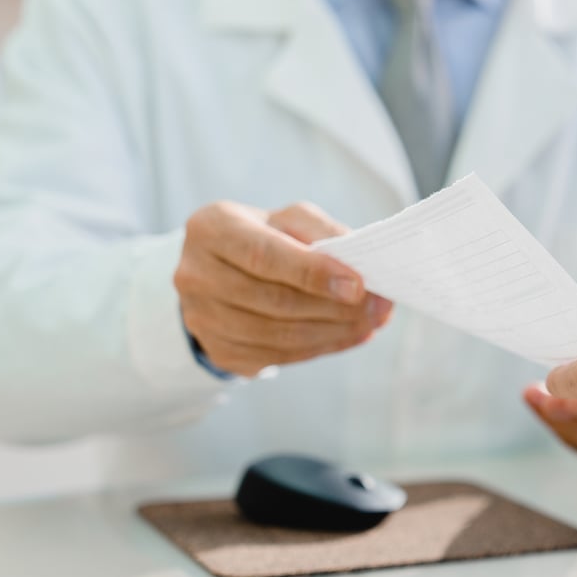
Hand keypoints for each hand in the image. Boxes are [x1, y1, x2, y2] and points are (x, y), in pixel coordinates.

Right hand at [175, 201, 393, 376]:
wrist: (222, 271)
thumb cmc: (265, 237)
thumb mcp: (289, 220)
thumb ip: (322, 231)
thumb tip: (361, 259)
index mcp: (212, 229)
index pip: (264, 255)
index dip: (313, 273)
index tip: (358, 285)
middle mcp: (196, 274)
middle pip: (275, 300)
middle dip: (335, 307)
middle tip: (380, 307)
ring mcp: (201, 318)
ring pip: (278, 334)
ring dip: (334, 331)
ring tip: (371, 322)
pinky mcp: (218, 350)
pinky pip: (277, 356)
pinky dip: (320, 347)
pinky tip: (349, 335)